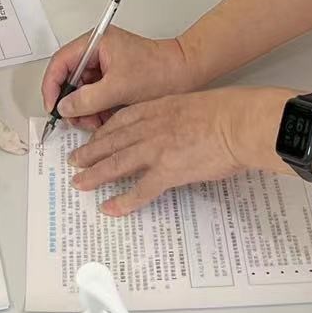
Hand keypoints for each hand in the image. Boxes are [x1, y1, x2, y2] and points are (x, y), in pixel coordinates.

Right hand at [40, 26, 201, 132]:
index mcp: (96, 42)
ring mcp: (105, 63)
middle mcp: (97, 50)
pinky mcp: (114, 76)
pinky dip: (97, 108)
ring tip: (95, 122)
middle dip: (72, 102)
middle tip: (78, 121)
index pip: (61, 62)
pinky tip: (104, 119)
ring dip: (85, 109)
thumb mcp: (119, 88)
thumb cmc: (159, 71)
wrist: (186, 73)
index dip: (52, 85)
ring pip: (82, 89)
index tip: (53, 107)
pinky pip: (96, 94)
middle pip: (70, 77)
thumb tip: (64, 107)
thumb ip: (87, 99)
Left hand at [69, 87, 290, 215]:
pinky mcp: (168, 171)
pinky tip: (109, 208)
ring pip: (117, 163)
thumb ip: (178, 117)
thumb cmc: (226, 111)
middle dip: (90, 152)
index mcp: (158, 108)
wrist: (238, 122)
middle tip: (74, 161)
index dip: (103, 132)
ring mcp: (156, 150)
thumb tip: (178, 130)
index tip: (93, 139)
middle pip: (112, 141)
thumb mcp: (194, 104)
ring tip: (80, 183)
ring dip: (95, 174)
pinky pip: (140, 190)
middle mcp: (151, 127)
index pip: (121, 120)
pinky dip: (123, 201)